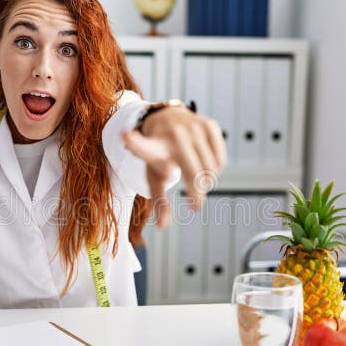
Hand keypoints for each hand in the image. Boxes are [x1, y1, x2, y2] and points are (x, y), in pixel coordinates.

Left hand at [123, 100, 226, 227]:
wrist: (168, 119)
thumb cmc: (159, 154)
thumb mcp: (153, 175)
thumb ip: (158, 201)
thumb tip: (162, 226)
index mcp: (153, 148)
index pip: (142, 146)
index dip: (134, 142)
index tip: (126, 135)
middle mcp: (173, 135)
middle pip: (194, 175)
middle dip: (197, 195)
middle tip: (194, 206)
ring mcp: (193, 128)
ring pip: (210, 169)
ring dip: (207, 182)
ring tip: (198, 181)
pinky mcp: (210, 125)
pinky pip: (220, 161)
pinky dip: (216, 169)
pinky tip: (206, 165)